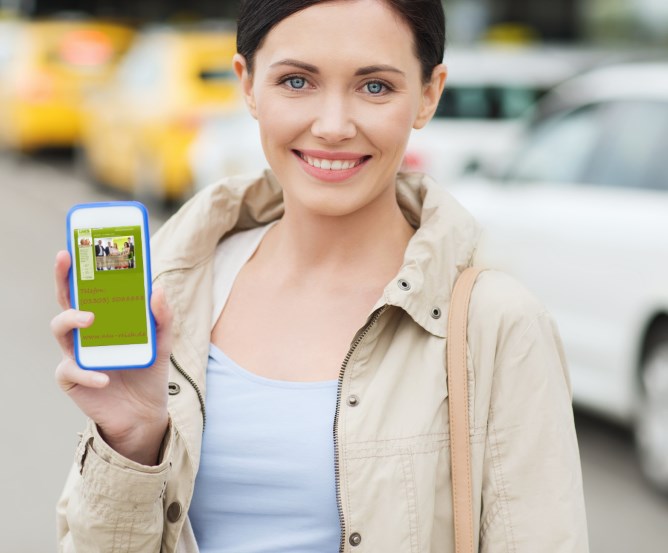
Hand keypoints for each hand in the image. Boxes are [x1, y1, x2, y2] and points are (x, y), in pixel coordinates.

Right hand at [51, 250, 171, 464]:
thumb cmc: (148, 370)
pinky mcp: (73, 379)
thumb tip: (157, 288)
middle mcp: (85, 333)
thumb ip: (163, 316)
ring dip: (72, 320)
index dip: (78, 268)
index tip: (75, 244)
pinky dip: (89, 373)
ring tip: (90, 319)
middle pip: (65, 301)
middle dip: (62, 278)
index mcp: (104, 319)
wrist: (145, 412)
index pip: (87, 289)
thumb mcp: (163, 341)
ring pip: (60, 329)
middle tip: (67, 258)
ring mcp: (76, 354)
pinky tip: (105, 377)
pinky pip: (74, 371)